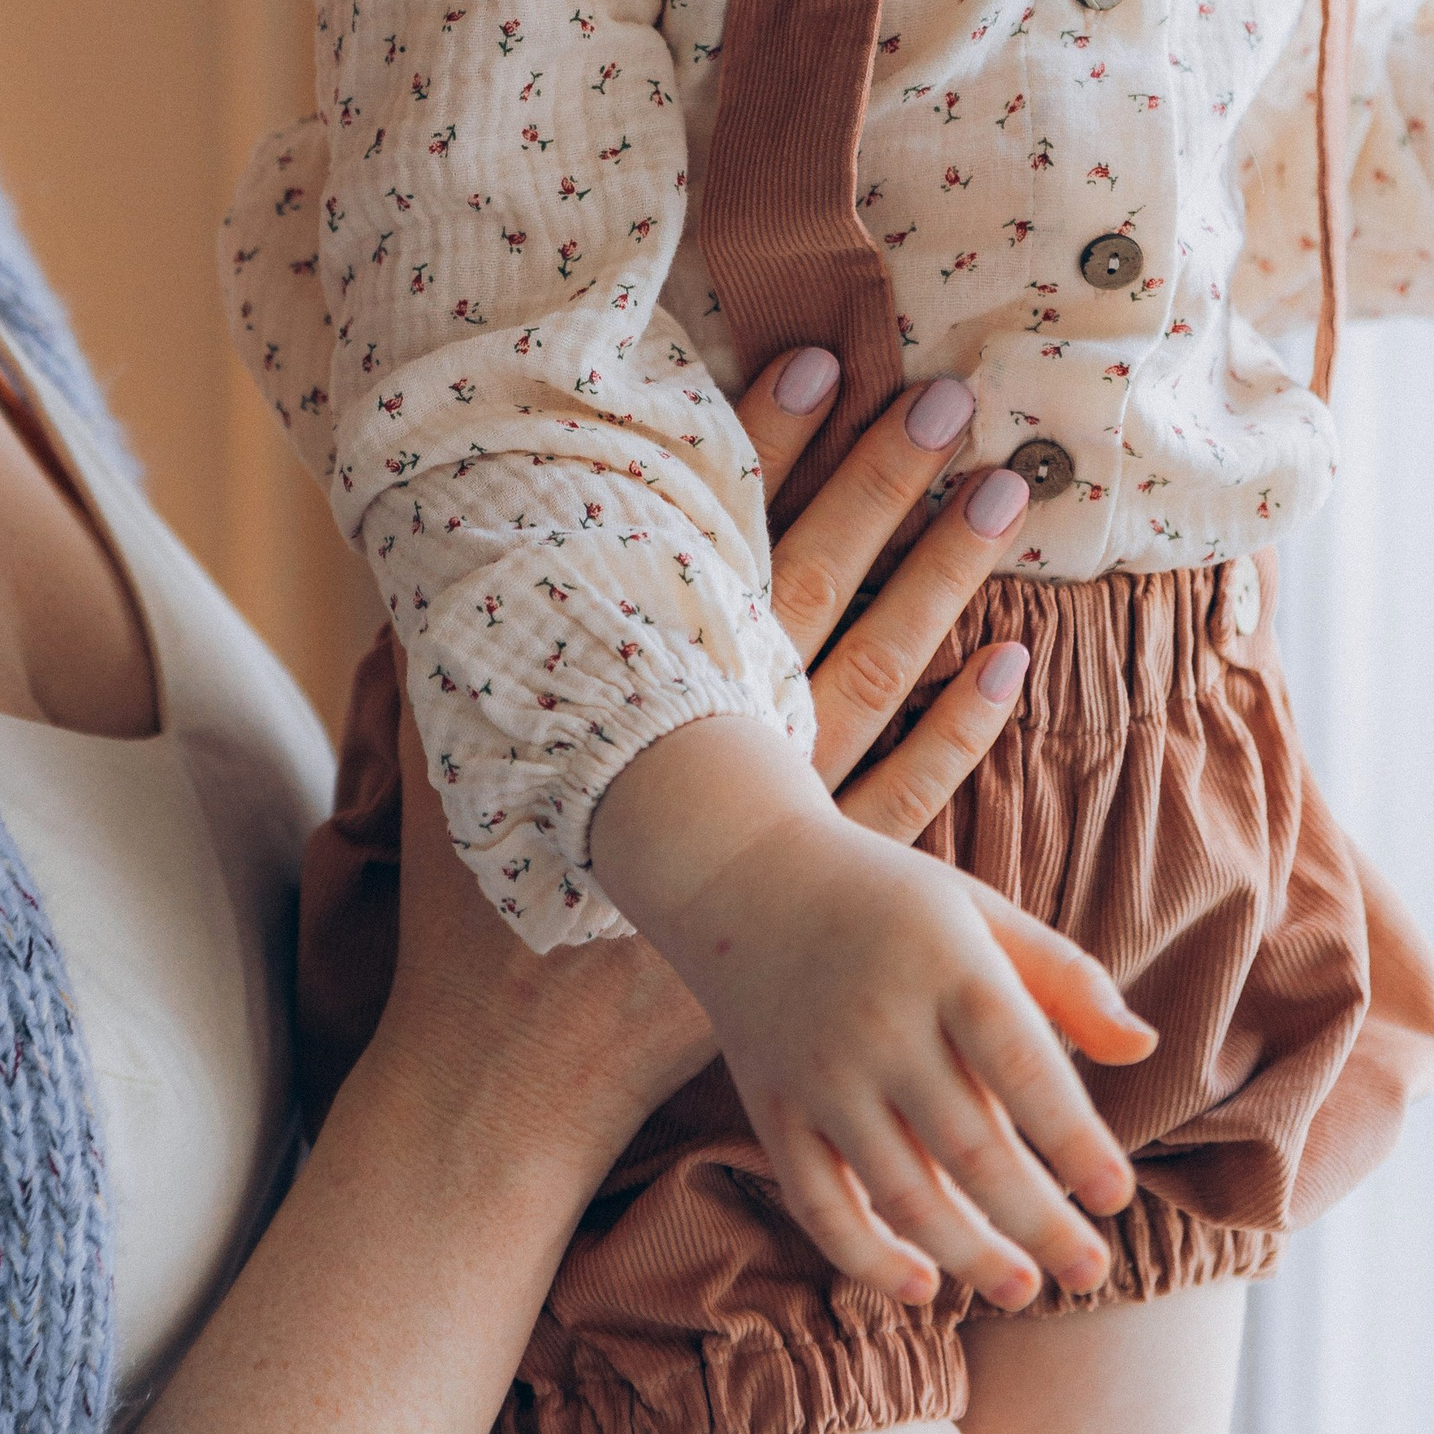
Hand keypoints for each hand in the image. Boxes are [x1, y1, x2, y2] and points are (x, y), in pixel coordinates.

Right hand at [375, 349, 1138, 1203]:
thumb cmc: (470, 924)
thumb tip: (427, 545)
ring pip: (878, 674)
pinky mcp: (818, 897)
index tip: (816, 358)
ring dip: (942, 582)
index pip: (715, 539)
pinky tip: (1006, 670)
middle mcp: (713, 745)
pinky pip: (911, 798)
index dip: (764, 449)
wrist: (515, 1075)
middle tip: (945, 396)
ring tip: (999, 497)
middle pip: (814, 587)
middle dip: (878, 485)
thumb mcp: (443, 769)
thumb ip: (445, 660)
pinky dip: (960, 732)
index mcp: (628, 694)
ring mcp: (776, 821)